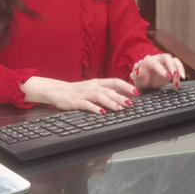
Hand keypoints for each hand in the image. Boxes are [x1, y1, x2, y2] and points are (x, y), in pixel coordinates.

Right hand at [20, 76, 138, 113]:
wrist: (58, 91)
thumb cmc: (77, 91)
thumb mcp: (93, 88)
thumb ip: (105, 90)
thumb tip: (122, 94)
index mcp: (97, 82)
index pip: (115, 81)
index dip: (126, 86)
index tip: (136, 91)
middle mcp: (93, 86)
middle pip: (109, 90)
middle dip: (121, 96)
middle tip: (131, 102)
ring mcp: (85, 94)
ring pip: (100, 96)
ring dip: (111, 102)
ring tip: (119, 108)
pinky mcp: (77, 101)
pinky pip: (87, 104)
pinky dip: (95, 108)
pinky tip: (102, 112)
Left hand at [131, 53, 185, 89]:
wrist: (144, 78)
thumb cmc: (140, 77)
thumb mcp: (136, 78)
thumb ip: (137, 77)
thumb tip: (137, 79)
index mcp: (148, 61)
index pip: (156, 63)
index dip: (162, 69)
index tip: (168, 77)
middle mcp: (158, 59)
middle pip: (167, 58)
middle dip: (173, 66)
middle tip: (176, 75)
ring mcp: (165, 62)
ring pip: (175, 60)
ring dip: (179, 68)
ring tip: (182, 78)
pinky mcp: (171, 67)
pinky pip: (178, 67)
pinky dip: (181, 72)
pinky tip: (180, 80)